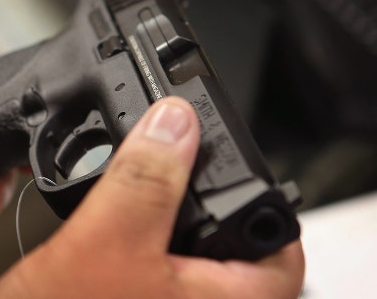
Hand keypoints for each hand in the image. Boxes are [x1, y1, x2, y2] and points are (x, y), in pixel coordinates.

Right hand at [0, 97, 304, 297]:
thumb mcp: (106, 242)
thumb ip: (146, 180)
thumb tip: (175, 123)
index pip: (277, 242)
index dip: (255, 188)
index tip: (224, 155)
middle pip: (227, 236)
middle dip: (196, 193)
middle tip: (172, 160)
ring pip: (183, 246)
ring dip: (160, 209)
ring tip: (136, 182)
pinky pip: (152, 260)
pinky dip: (136, 230)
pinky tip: (111, 215)